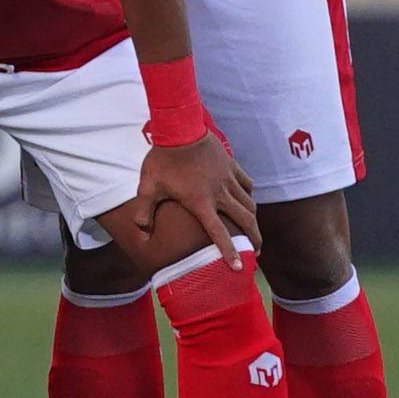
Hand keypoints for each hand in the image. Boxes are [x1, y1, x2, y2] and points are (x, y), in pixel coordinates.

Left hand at [135, 135, 261, 270]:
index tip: (239, 267)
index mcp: (201, 202)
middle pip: (245, 222)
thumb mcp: (148, 187)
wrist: (180, 129)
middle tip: (256, 253)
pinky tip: (247, 200)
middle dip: (254, 240)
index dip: (230, 252)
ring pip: (250, 205)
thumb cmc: (162, 160)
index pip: (219, 233)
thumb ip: (144, 211)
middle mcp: (220, 194)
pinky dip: (250, 195)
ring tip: (253, 231)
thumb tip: (142, 233)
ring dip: (254, 221)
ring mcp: (229, 179)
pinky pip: (248, 185)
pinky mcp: (233, 166)